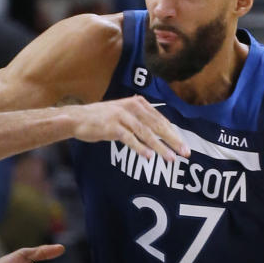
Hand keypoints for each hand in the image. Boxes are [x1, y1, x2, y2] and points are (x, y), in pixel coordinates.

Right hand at [68, 96, 189, 161]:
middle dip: (173, 141)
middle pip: (157, 126)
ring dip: (160, 147)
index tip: (184, 147)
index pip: (160, 120)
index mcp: (137, 103)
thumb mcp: (125, 114)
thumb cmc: (103, 118)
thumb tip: (163, 131)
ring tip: (170, 159)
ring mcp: (122, 116)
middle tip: (185, 153)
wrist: (78, 118)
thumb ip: (142, 120)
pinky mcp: (111, 127)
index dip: (174, 134)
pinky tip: (148, 156)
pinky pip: (129, 138)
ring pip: (146, 133)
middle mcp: (132, 107)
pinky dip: (139, 148)